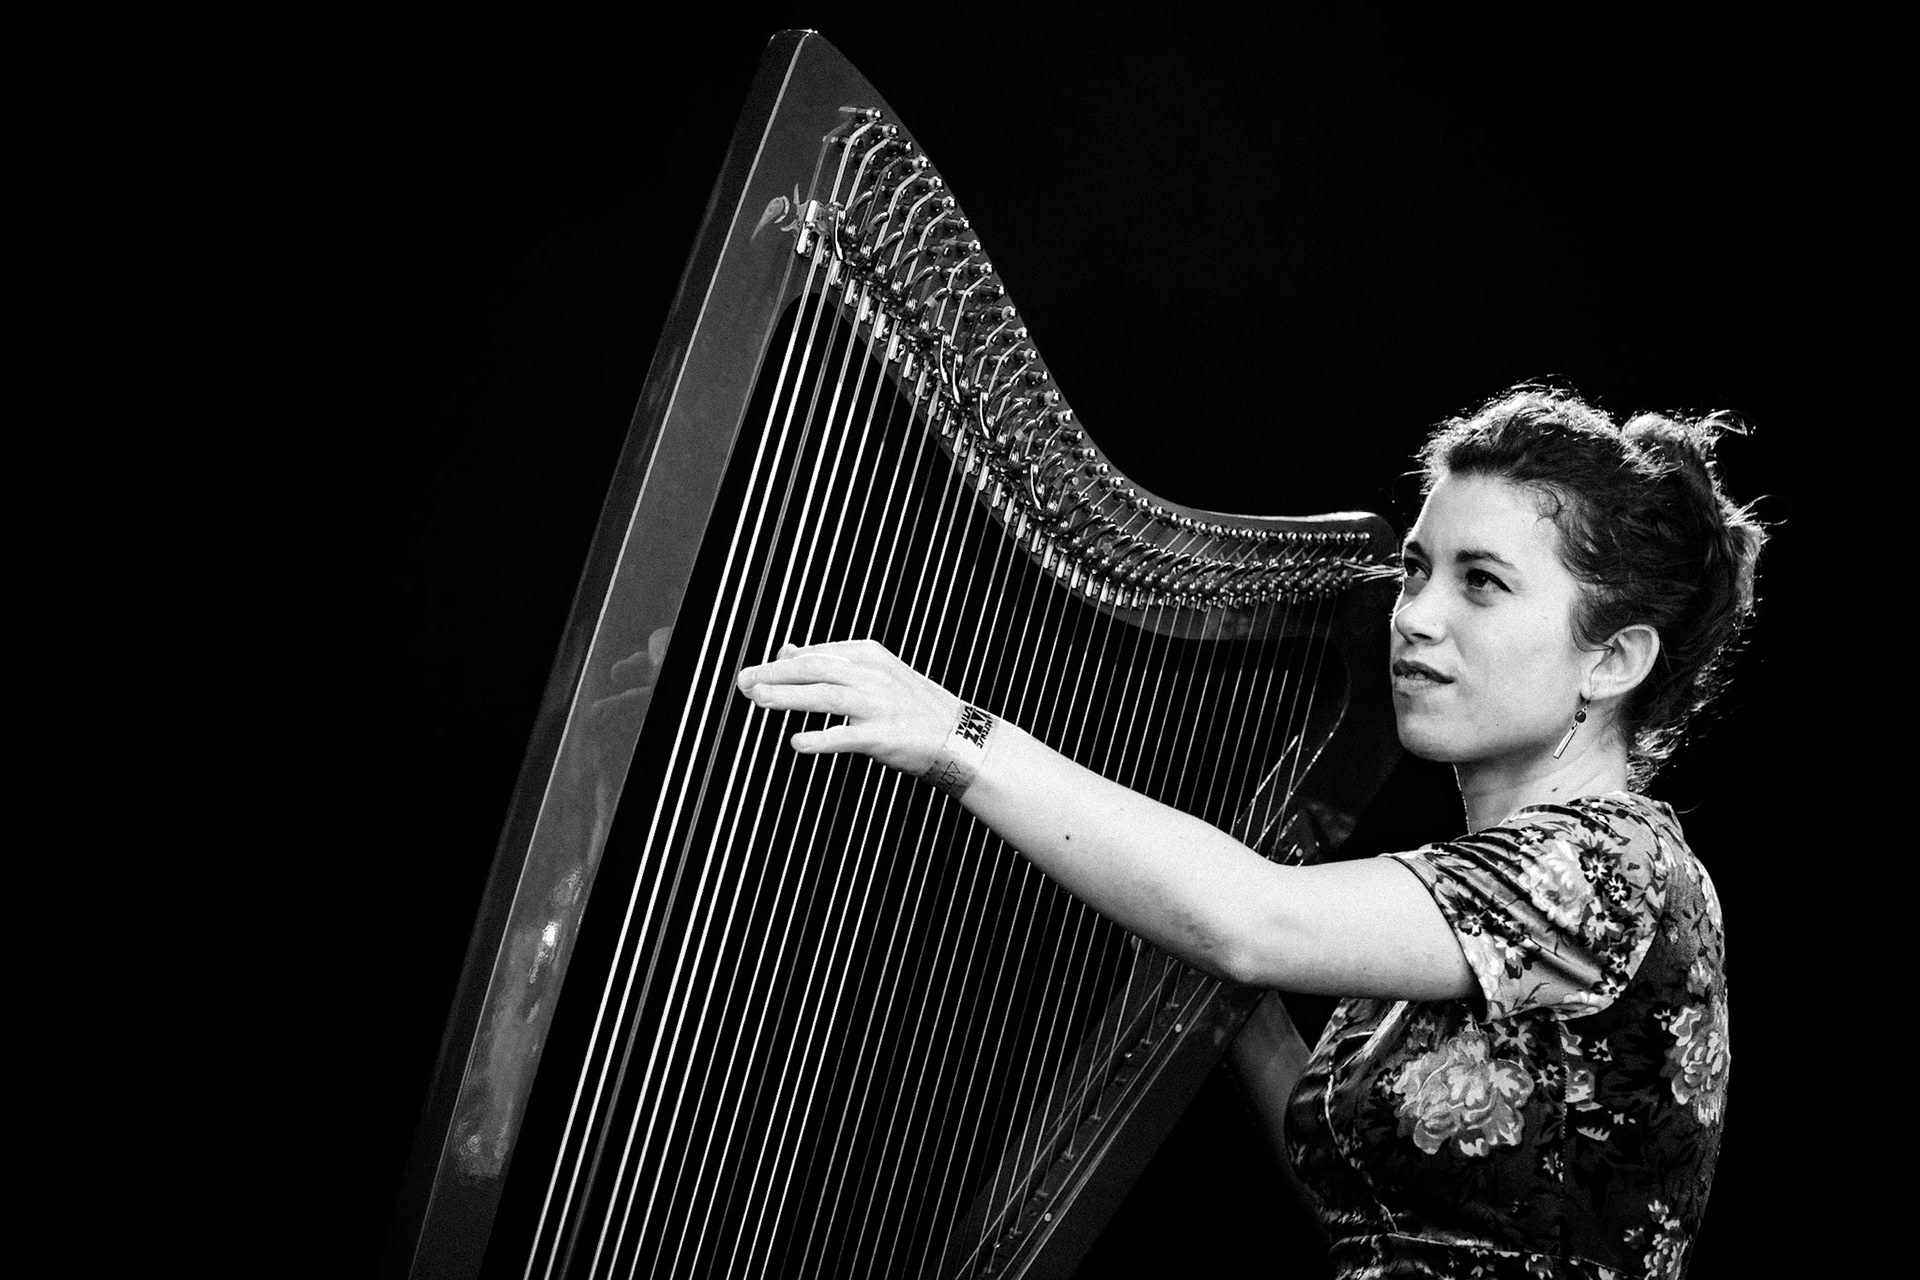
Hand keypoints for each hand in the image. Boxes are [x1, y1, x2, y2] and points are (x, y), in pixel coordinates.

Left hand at [735, 639, 963, 774]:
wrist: (960, 737)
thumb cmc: (912, 707)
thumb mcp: (875, 674)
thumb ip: (831, 663)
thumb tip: (786, 650)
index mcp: (869, 656)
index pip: (816, 655)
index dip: (779, 664)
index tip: (753, 673)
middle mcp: (873, 675)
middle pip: (815, 669)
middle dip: (775, 674)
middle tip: (744, 682)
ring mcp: (879, 705)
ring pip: (826, 696)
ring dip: (788, 697)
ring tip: (758, 698)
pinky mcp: (884, 736)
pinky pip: (846, 736)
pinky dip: (821, 738)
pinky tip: (797, 743)